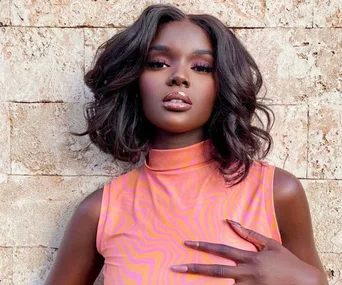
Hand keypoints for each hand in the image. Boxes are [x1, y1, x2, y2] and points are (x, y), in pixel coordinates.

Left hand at [171, 220, 324, 284]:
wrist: (305, 284)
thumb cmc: (286, 262)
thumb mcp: (270, 244)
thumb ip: (249, 233)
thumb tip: (230, 220)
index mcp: (249, 258)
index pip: (221, 250)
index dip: (203, 246)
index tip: (187, 243)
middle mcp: (246, 274)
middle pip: (215, 271)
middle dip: (194, 269)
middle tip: (175, 268)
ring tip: (183, 282)